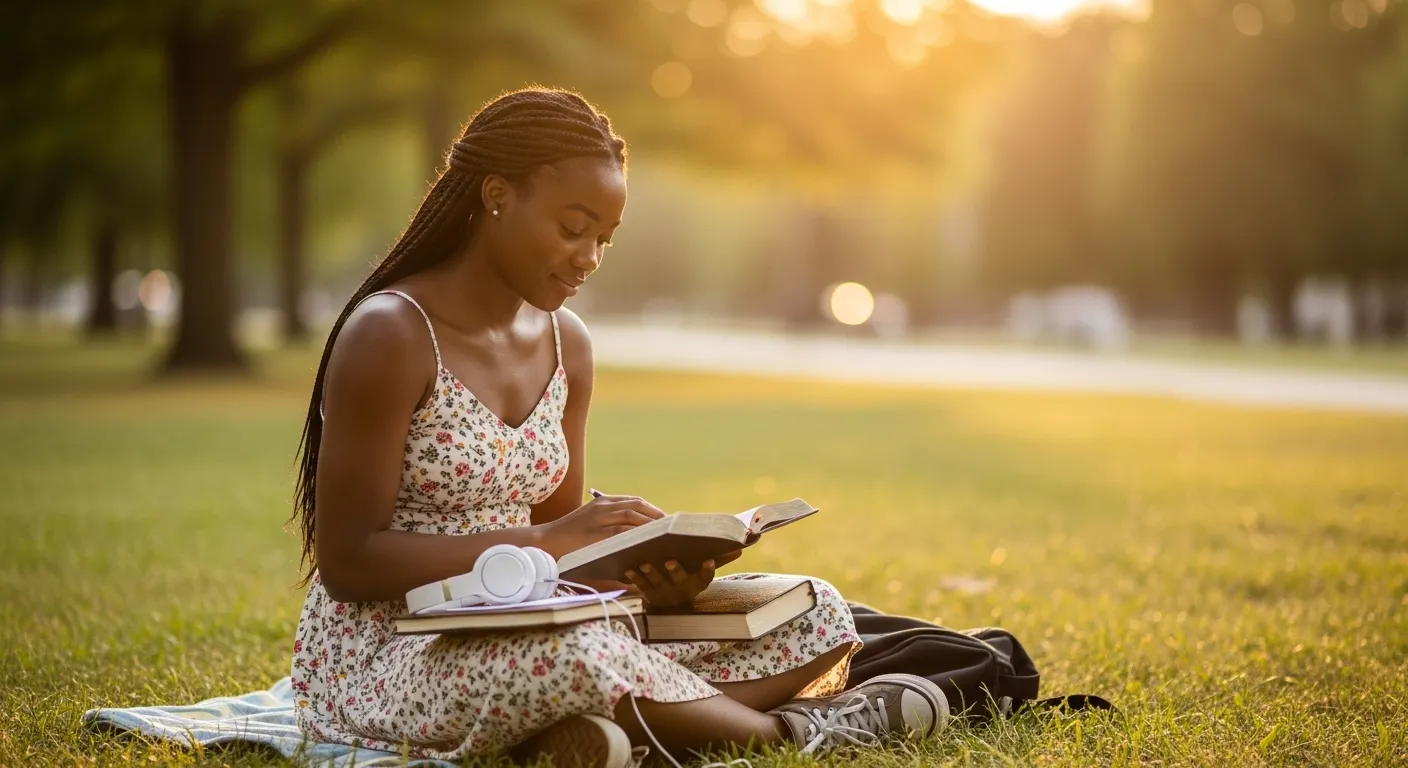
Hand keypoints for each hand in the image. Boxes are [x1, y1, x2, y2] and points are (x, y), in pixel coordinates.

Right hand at [541, 494, 664, 556]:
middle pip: (638, 505)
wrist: (544, 543)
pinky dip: (637, 535)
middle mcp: (602, 506)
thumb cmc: (569, 540)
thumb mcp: (591, 525)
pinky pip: (622, 531)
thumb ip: (611, 526)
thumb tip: (636, 539)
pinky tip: (649, 543)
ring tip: (666, 535)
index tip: (667, 521)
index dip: (653, 510)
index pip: (635, 501)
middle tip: (672, 529)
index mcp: (603, 503)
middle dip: (657, 516)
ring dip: (652, 524)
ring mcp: (598, 518)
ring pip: (633, 515)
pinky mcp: (595, 532)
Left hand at [626, 558, 720, 608]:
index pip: (706, 576)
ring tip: (644, 563)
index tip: (709, 560)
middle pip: (681, 581)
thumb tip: (711, 533)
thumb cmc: (686, 571)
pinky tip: (629, 568)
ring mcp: (667, 594)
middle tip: (669, 561)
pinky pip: (642, 587)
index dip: (708, 570)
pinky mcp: (651, 595)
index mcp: (698, 581)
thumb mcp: (695, 566)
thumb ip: (700, 554)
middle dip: (676, 571)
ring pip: (659, 584)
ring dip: (652, 573)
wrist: (673, 598)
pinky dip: (636, 578)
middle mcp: (684, 590)